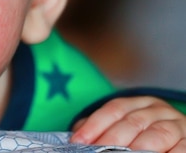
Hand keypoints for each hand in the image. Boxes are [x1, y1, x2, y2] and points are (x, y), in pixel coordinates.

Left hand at [71, 96, 185, 152]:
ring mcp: (177, 125)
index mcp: (139, 103)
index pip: (114, 109)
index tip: (78, 141)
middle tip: (98, 151)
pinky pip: (181, 148)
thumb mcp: (124, 126)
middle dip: (113, 140)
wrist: (177, 140)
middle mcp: (159, 110)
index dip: (94, 125)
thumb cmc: (143, 136)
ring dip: (139, 148)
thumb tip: (76, 138)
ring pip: (158, 133)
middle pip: (133, 122)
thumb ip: (100, 130)